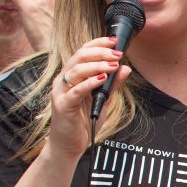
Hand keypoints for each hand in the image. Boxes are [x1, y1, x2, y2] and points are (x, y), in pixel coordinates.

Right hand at [51, 37, 129, 158]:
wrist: (69, 145)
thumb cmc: (83, 122)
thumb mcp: (102, 100)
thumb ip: (112, 84)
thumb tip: (125, 68)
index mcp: (72, 76)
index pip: (82, 52)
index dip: (98, 44)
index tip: (115, 41)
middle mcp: (64, 81)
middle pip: (78, 57)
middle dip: (100, 52)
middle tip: (117, 54)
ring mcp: (61, 92)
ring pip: (76, 70)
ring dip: (97, 65)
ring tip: (113, 65)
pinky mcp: (62, 105)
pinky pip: (75, 91)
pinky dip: (89, 83)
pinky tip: (102, 80)